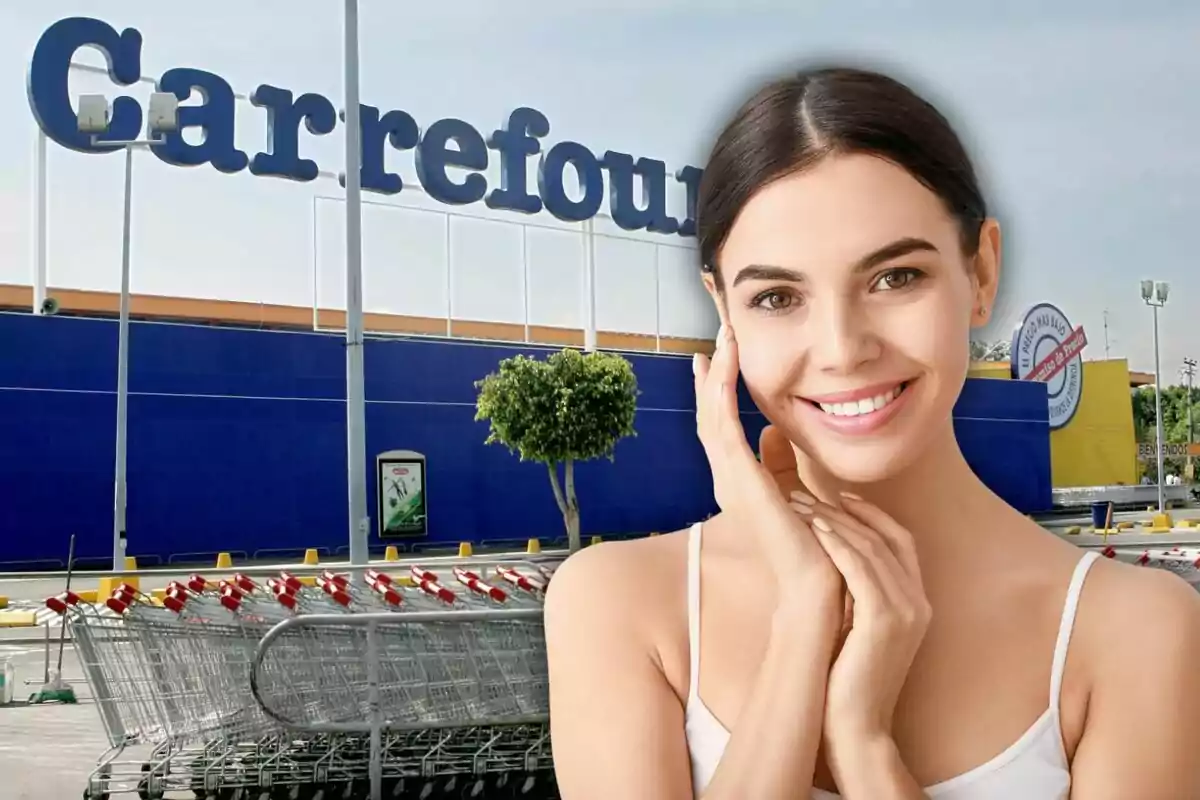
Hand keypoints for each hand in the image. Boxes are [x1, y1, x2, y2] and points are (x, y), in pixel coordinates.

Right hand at [693, 326, 837, 597]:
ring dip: (717, 377)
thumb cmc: (810, 548)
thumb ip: (781, 464)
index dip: (716, 393)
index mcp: (739, 482)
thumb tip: (774, 430)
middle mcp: (728, 479)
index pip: (720, 427)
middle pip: (710, 416)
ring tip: (721, 342)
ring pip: (713, 417)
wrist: (814, 585)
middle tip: (715, 339)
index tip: (715, 360)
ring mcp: (730, 480)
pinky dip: (722, 399)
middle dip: (713, 376)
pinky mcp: (740, 481)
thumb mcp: (794, 494)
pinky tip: (723, 372)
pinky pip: (724, 430)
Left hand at [788, 491, 929, 748]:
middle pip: (886, 537)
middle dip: (846, 511)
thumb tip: (827, 558)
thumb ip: (854, 593)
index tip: (840, 495)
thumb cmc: (846, 679)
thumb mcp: (856, 626)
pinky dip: (840, 545)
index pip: (900, 540)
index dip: (872, 513)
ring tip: (801, 505)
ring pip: (873, 548)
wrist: (855, 727)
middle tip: (808, 494)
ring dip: (835, 521)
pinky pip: (863, 570)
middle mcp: (918, 602)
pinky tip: (816, 529)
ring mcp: (907, 612)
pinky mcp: (885, 622)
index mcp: (916, 602)